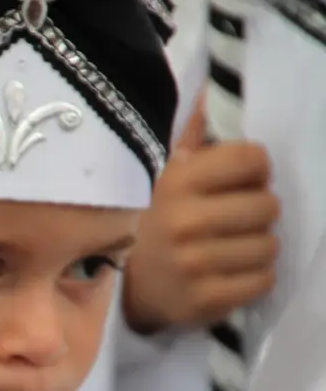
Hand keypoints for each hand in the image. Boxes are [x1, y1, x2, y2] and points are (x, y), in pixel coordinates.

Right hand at [123, 101, 278, 334]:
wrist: (122, 289)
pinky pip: (263, 281)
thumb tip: (209, 90)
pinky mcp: (204, 300)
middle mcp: (184, 221)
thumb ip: (192, 134)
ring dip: (257, 247)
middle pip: (268, 205)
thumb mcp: (162, 175)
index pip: (253, 159)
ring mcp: (194, 264)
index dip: (252, 170)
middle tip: (233, 220)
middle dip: (256, 212)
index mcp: (175, 181)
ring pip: (269, 246)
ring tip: (230, 248)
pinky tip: (228, 274)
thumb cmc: (151, 222)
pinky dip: (253, 279)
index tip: (235, 182)